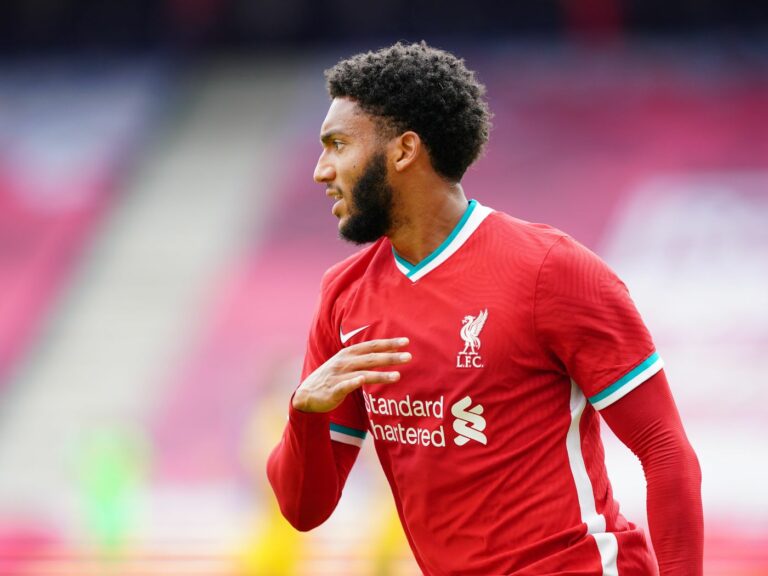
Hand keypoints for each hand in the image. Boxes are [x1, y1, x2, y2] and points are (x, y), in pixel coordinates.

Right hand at [292, 338, 410, 412]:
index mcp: (348, 354)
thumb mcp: (345, 363)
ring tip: (398, 376)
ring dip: (381, 374)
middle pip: (371, 358)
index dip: (389, 343)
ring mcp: (339, 375)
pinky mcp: (334, 389)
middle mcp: (344, 362)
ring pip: (363, 372)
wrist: (306, 395)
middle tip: (409, 357)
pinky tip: (363, 380)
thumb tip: (387, 352)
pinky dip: (354, 381)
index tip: (406, 342)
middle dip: (391, 356)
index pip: (372, 346)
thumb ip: (363, 358)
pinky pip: (346, 385)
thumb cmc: (331, 378)